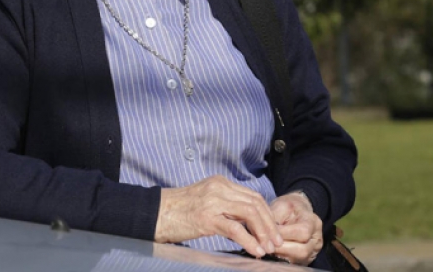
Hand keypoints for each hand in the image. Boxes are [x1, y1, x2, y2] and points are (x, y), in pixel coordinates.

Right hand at [155, 175, 282, 257]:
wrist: (155, 212)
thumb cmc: (178, 210)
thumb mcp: (205, 200)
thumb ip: (224, 205)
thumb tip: (246, 221)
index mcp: (220, 182)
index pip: (253, 196)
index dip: (267, 214)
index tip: (273, 230)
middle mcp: (219, 188)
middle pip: (255, 203)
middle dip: (270, 224)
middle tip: (277, 241)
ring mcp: (213, 201)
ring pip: (249, 213)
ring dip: (263, 232)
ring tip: (269, 248)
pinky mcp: (206, 217)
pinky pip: (234, 228)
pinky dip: (249, 240)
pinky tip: (255, 250)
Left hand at [269, 192, 322, 264]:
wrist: (295, 213)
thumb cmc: (288, 208)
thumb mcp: (282, 205)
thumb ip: (274, 217)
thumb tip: (263, 231)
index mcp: (313, 222)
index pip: (302, 232)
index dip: (283, 234)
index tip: (266, 232)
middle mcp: (316, 239)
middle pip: (302, 250)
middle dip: (281, 248)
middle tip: (264, 243)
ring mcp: (312, 251)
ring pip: (297, 259)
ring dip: (280, 254)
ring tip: (265, 248)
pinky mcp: (304, 259)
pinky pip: (293, 262)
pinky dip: (280, 257)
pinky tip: (270, 251)